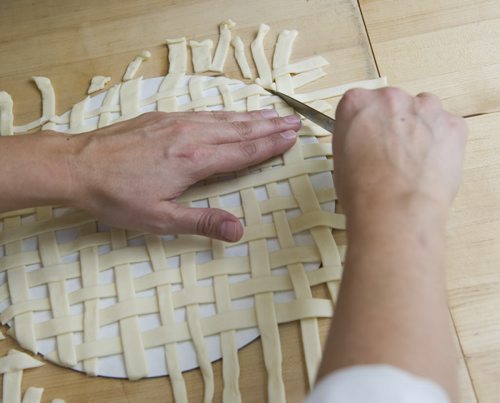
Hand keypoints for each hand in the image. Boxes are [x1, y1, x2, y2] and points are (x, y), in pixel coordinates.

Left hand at [69, 110, 299, 240]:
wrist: (77, 166)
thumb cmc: (116, 196)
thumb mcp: (160, 218)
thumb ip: (202, 222)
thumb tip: (239, 231)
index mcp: (195, 161)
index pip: (244, 151)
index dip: (270, 144)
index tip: (292, 137)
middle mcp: (191, 136)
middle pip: (240, 129)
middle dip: (269, 126)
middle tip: (293, 121)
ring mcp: (176, 122)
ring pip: (223, 118)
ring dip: (251, 117)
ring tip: (271, 114)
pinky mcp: (162, 117)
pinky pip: (204, 112)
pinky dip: (225, 113)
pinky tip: (229, 114)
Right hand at [333, 87, 466, 218]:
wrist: (394, 209)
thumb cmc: (363, 191)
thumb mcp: (340, 157)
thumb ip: (355, 136)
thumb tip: (366, 141)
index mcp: (356, 103)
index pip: (360, 103)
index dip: (365, 124)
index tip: (368, 137)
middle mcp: (389, 98)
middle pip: (392, 104)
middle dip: (392, 124)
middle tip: (390, 153)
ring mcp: (424, 108)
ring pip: (422, 111)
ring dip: (419, 128)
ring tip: (412, 160)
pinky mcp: (452, 123)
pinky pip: (446, 126)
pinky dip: (441, 142)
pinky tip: (429, 165)